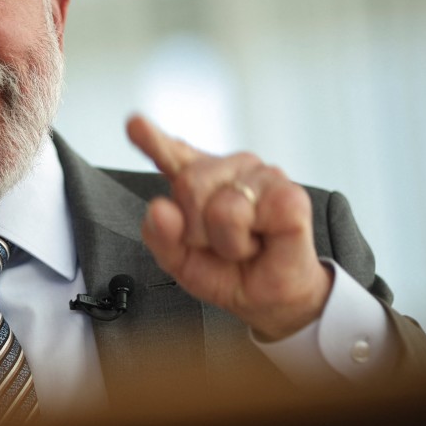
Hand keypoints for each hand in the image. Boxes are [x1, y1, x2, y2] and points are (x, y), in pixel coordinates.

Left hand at [126, 115, 331, 339]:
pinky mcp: (289, 194)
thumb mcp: (181, 261)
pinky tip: (262, 241)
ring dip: (224, 242)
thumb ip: (160, 235)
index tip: (136, 124)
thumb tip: (159, 208)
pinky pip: (246, 214)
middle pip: (189, 184)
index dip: (153, 138)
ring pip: (219, 205)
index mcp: (200, 179)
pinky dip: (245, 242)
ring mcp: (262, 176)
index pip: (171, 153)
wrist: (272, 300)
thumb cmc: (230, 272)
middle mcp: (230, 169)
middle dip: (196, 230)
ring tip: (243, 246)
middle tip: (218, 244)